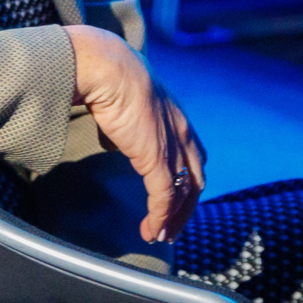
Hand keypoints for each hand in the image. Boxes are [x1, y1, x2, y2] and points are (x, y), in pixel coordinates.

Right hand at [66, 25, 204, 242]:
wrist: (107, 67)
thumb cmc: (108, 75)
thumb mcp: (123, 101)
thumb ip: (124, 123)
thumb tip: (113, 140)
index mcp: (176, 117)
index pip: (191, 156)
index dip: (185, 179)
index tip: (172, 197)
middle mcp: (182, 133)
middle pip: (195, 179)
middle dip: (185, 206)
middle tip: (171, 226)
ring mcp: (172, 147)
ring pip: (184, 193)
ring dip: (173, 218)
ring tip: (159, 235)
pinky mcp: (157, 159)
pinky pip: (164, 198)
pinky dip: (160, 218)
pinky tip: (152, 231)